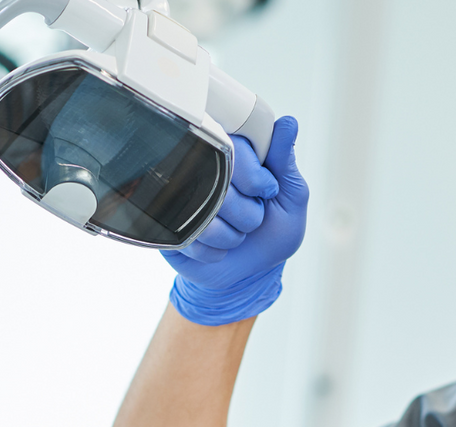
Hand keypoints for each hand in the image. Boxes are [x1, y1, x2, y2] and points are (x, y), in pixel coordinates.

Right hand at [163, 116, 308, 324]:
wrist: (247, 274)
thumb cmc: (271, 232)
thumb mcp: (290, 197)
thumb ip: (285, 163)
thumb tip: (288, 123)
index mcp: (232, 153)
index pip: (235, 146)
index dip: (254, 176)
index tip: (266, 192)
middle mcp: (201, 168)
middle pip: (216, 178)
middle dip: (246, 212)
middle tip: (254, 219)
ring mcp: (178, 196)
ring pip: (201, 211)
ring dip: (229, 235)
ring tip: (236, 235)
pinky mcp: (165, 225)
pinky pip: (187, 237)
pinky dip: (211, 251)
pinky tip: (217, 249)